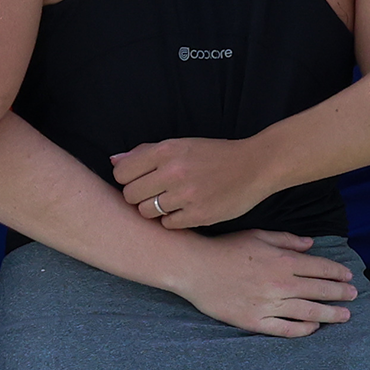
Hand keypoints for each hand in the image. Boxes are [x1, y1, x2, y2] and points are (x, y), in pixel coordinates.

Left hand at [111, 137, 269, 228]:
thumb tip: (114, 161)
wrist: (254, 166)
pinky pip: (167, 224)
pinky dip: (172, 220)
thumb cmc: (214, 155)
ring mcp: (186, 195)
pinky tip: (183, 210)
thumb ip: (145, 153)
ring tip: (169, 202)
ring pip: (146, 212)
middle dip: (138, 196)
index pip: (122, 172)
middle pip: (130, 195)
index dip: (127, 179)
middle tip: (153, 194)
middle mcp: (173, 172)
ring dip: (154, 209)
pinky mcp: (199, 214)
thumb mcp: (180, 145)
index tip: (139, 180)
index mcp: (166, 150)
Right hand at [166, 229, 358, 337]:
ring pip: (308, 312)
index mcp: (283, 261)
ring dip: (330, 314)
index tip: (348, 276)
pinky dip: (302, 329)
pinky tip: (314, 328)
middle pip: (319, 290)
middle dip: (339, 293)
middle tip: (352, 296)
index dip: (337, 273)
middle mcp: (280, 284)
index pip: (320, 268)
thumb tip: (311, 245)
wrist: (195, 268)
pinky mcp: (255, 322)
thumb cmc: (226, 248)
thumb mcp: (258, 236)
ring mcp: (269, 305)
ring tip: (344, 316)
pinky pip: (285, 329)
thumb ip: (287, 240)